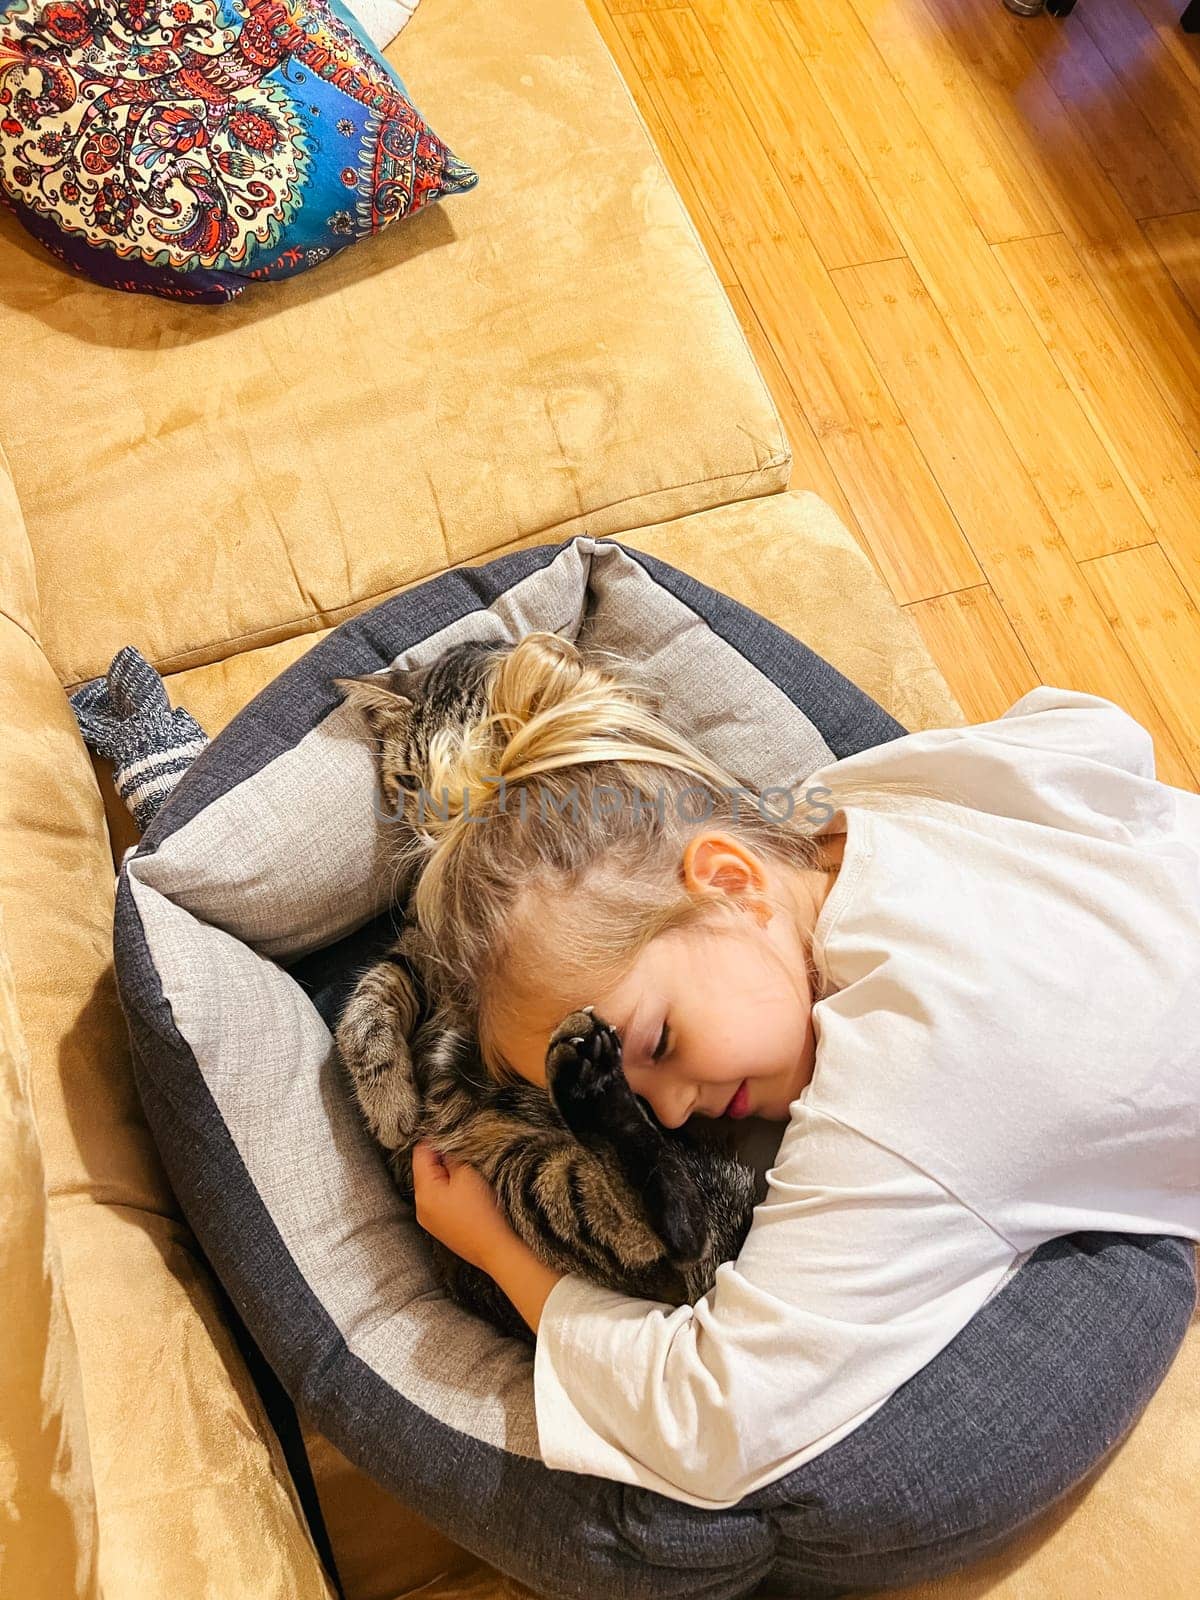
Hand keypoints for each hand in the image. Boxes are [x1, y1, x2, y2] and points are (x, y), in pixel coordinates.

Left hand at [411, 1140, 520, 1273]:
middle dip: (443, 1160)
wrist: (495, 1249)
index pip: (420, 1154)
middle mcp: (421, 1207)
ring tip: (469, 1175)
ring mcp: (430, 1220)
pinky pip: (441, 1201)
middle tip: (465, 1155)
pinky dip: (452, 1192)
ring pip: (434, 1186)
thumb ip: (451, 1156)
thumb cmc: (482, 1213)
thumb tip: (444, 1147)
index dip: (436, 1140)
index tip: (452, 1134)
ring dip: (448, 1176)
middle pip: (426, 1171)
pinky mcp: (442, 1228)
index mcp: (424, 1192)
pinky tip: (469, 1194)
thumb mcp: (468, 1174)